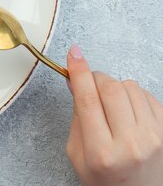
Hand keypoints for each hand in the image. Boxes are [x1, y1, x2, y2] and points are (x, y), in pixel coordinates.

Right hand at [65, 45, 162, 185]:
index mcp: (101, 152)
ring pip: (130, 87)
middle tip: (89, 82)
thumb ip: (76, 117)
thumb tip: (76, 81)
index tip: (74, 55)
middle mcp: (130, 144)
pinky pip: (148, 95)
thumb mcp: (77, 154)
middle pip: (110, 89)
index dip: (79, 72)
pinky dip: (133, 96)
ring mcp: (153, 137)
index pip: (88, 100)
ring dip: (115, 88)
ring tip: (110, 104)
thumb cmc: (105, 179)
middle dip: (95, 77)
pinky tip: (127, 111)